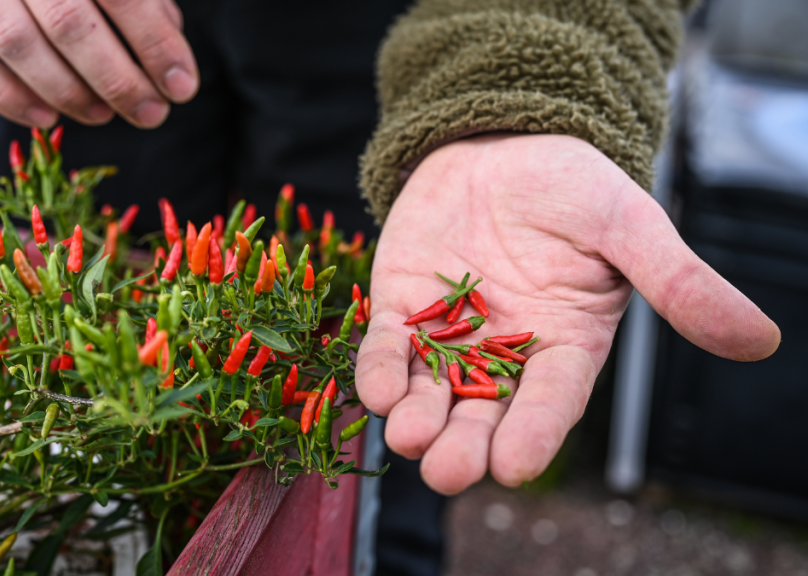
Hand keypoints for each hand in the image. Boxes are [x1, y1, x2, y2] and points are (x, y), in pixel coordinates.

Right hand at [0, 0, 197, 128]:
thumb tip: (170, 51)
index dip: (156, 44)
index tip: (182, 86)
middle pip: (70, 22)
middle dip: (118, 80)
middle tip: (150, 113)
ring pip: (16, 43)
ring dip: (68, 92)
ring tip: (104, 114)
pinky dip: (6, 96)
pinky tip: (46, 116)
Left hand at [356, 133, 779, 494]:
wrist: (500, 142)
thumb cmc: (572, 185)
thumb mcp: (629, 226)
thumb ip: (678, 283)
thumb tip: (760, 340)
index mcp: (563, 347)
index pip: (550, 402)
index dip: (534, 434)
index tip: (515, 466)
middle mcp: (502, 355)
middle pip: (484, 415)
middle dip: (465, 446)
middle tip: (449, 471)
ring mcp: (448, 337)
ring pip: (431, 394)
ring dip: (417, 420)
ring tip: (408, 437)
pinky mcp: (402, 311)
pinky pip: (388, 351)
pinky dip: (380, 372)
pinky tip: (376, 391)